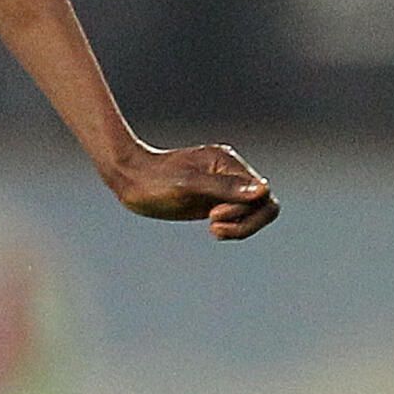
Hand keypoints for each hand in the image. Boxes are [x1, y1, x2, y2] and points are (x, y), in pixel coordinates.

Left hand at [105, 140, 277, 239]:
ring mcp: (224, 188)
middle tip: (213, 227)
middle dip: (245, 222)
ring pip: (254, 213)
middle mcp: (231, 174)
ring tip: (213, 230)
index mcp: (228, 164)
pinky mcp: (214, 201)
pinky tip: (213, 230)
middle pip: (264, 205)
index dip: (243, 211)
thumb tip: (263, 191)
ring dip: (240, 227)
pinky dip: (233, 228)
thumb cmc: (155, 180)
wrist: (129, 179)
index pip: (262, 194)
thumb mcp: (188, 185)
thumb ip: (225, 188)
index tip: (212, 215)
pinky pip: (239, 218)